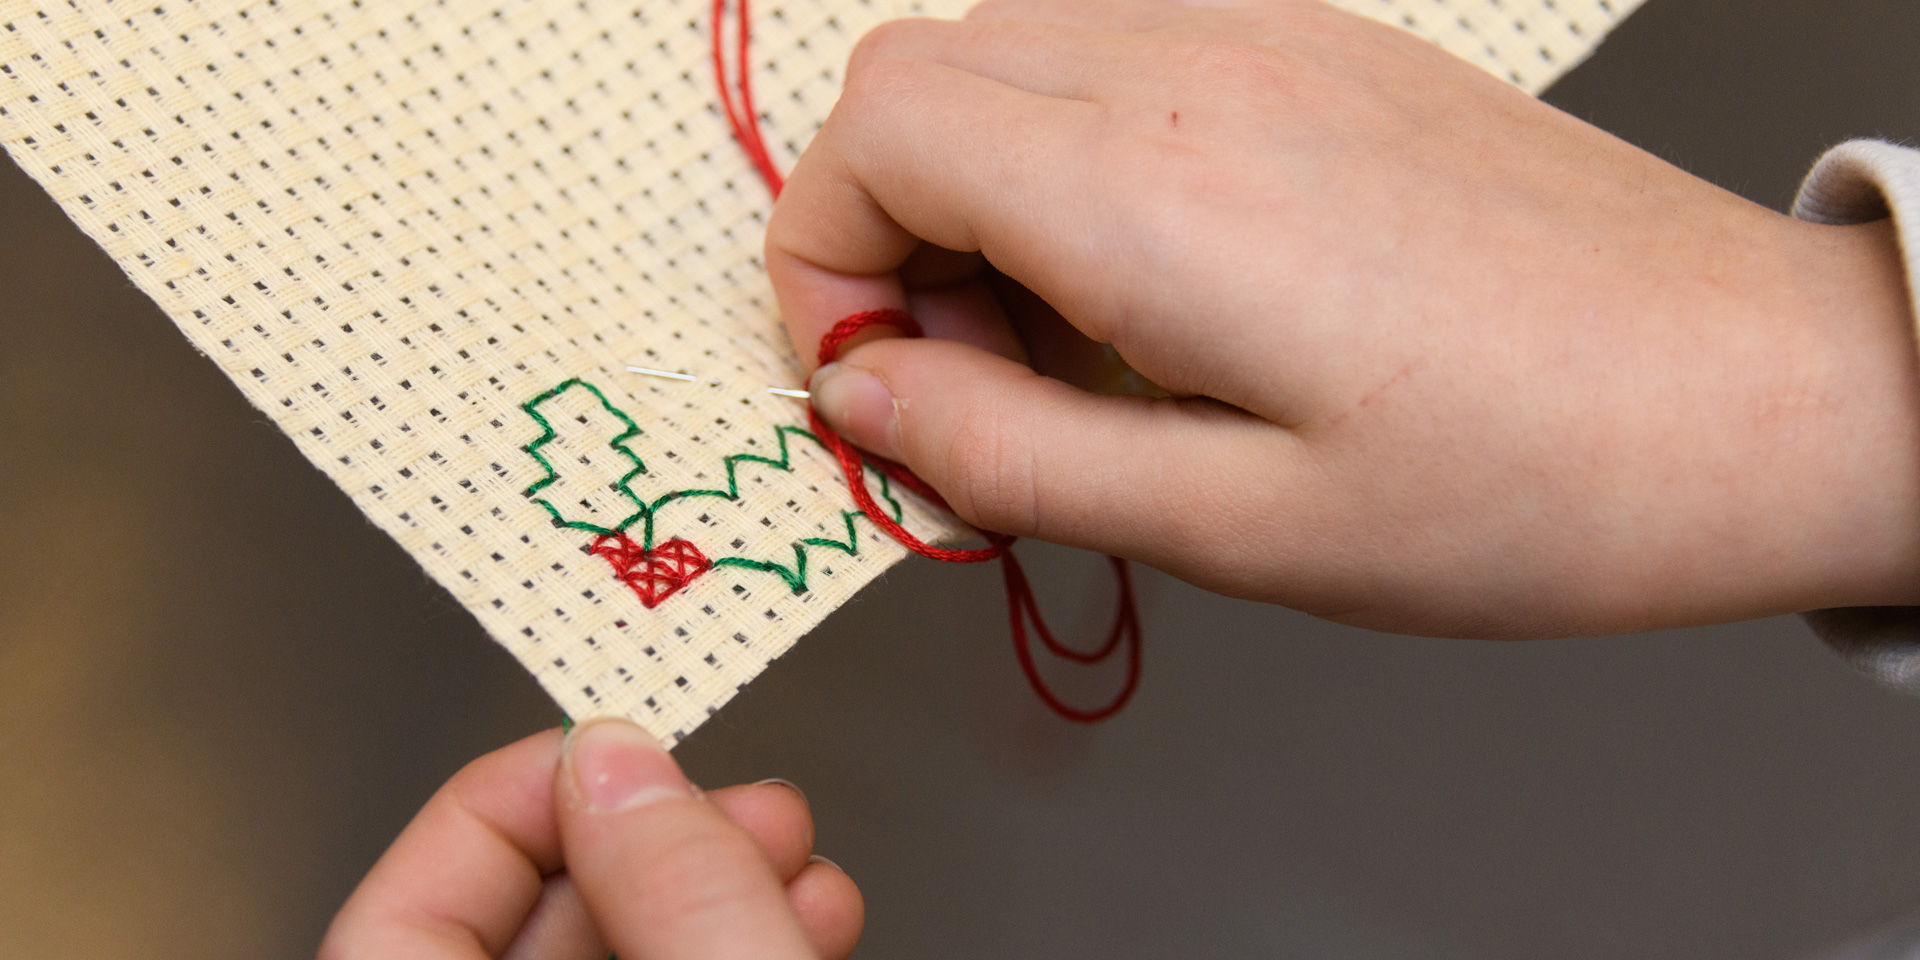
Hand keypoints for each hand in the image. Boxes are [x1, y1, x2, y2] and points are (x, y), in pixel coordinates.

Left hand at [318, 723, 861, 958]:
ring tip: (795, 855)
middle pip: (525, 932)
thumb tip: (624, 769)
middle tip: (742, 802)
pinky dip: (738, 945)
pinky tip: (806, 915)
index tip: (608, 750)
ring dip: (714, 890)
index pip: (397, 923)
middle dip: (648, 845)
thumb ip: (677, 900)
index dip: (501, 810)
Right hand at [766, 0, 1919, 638]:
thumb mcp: (1234, 526)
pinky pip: (1121, 58)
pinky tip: (1168, 285)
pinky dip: (1078, 162)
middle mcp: (1199, 67)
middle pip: (919, 72)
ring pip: (1012, 54)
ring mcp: (1267, 33)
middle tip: (979, 381)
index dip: (825, 260)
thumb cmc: (1527, 482)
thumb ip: (1006, 452)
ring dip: (984, 195)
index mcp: (1157, 190)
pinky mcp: (1321, 43)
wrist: (1750, 390)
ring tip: (1087, 346)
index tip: (881, 379)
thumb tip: (860, 394)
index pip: (873, 131)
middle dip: (892, 231)